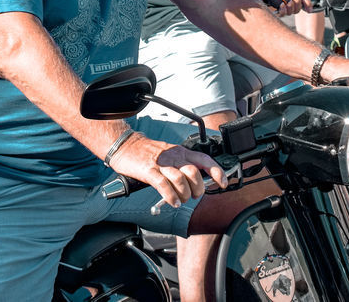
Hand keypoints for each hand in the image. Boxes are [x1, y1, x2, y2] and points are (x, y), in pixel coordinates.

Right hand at [107, 132, 227, 207]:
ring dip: (184, 195)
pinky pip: (163, 185)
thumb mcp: (170, 155)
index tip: (223, 184)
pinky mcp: (148, 171)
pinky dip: (171, 197)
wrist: (125, 145)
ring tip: (180, 200)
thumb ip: (183, 166)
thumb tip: (198, 183)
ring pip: (180, 180)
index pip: (205, 160)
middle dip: (197, 189)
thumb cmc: (148, 153)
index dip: (217, 172)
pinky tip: (173, 202)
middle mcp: (173, 157)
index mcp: (181, 152)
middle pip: (194, 173)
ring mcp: (160, 164)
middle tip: (192, 196)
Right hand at [232, 0, 312, 15]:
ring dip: (289, 12)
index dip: (307, 3)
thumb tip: (298, 4)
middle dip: (297, 9)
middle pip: (297, 1)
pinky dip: (283, 12)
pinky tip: (280, 13)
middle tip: (292, 12)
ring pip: (290, 5)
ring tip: (284, 13)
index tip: (309, 10)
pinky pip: (282, 7)